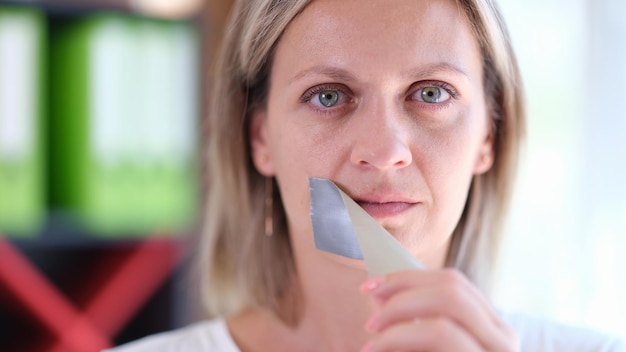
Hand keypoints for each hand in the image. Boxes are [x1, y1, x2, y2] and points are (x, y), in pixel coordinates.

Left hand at [359, 269, 517, 351]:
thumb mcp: (426, 342)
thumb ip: (414, 320)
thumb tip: (378, 289)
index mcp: (491, 327)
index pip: (453, 283)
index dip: (407, 277)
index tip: (370, 286)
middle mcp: (503, 340)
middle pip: (452, 290)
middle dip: (401, 291)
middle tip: (368, 307)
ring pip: (443, 322)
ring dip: (397, 323)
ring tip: (370, 338)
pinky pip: (439, 338)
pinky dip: (399, 340)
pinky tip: (375, 350)